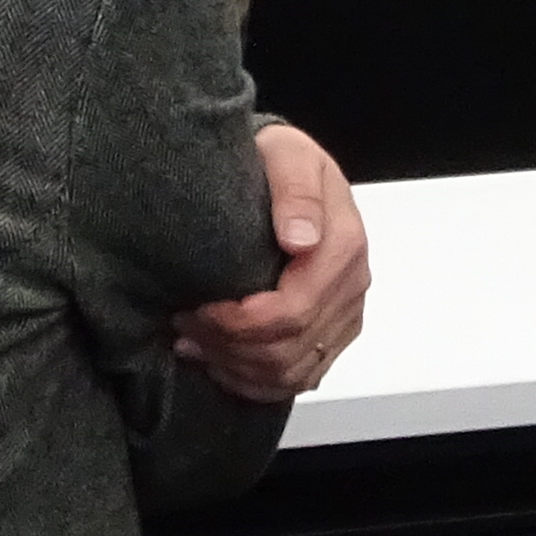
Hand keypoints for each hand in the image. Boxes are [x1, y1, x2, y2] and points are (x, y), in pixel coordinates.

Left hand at [172, 122, 369, 403]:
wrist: (288, 170)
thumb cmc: (281, 160)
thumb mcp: (286, 155)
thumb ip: (296, 192)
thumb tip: (301, 239)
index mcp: (345, 245)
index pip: (293, 310)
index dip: (240, 322)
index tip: (198, 308)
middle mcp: (352, 285)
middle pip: (290, 348)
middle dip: (230, 345)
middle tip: (184, 326)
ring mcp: (344, 313)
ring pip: (293, 372)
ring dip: (238, 367)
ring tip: (194, 343)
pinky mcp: (332, 332)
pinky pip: (299, 378)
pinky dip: (256, 381)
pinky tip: (221, 363)